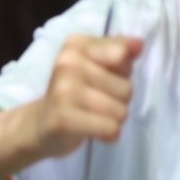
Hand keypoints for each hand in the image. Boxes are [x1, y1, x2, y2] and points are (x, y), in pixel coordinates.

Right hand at [30, 34, 143, 157]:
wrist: (41, 123)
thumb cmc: (76, 90)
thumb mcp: (96, 63)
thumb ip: (119, 49)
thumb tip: (139, 44)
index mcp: (76, 45)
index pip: (121, 54)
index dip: (122, 72)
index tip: (103, 76)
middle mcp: (67, 63)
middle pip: (126, 88)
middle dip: (119, 100)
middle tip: (97, 102)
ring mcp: (64, 91)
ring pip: (120, 111)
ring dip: (114, 119)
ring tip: (94, 116)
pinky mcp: (63, 119)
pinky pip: (110, 129)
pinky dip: (109, 135)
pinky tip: (94, 131)